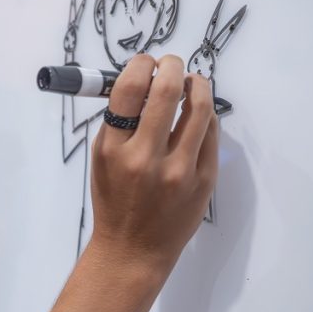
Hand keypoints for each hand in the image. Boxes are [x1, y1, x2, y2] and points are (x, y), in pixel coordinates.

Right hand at [89, 54, 217, 279]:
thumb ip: (120, 121)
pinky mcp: (205, 179)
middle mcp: (146, 158)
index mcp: (114, 150)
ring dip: (196, 83)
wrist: (133, 248)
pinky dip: (204, 114)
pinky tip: (197, 113)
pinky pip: (210, 132)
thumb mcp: (102, 159)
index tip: (146, 63)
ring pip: (199, 107)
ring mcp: (180, 170)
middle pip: (167, 91)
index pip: (130, 89)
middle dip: (172, 66)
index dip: (141, 65)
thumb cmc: (114, 199)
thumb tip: (144, 79)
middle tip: (171, 64)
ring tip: (190, 82)